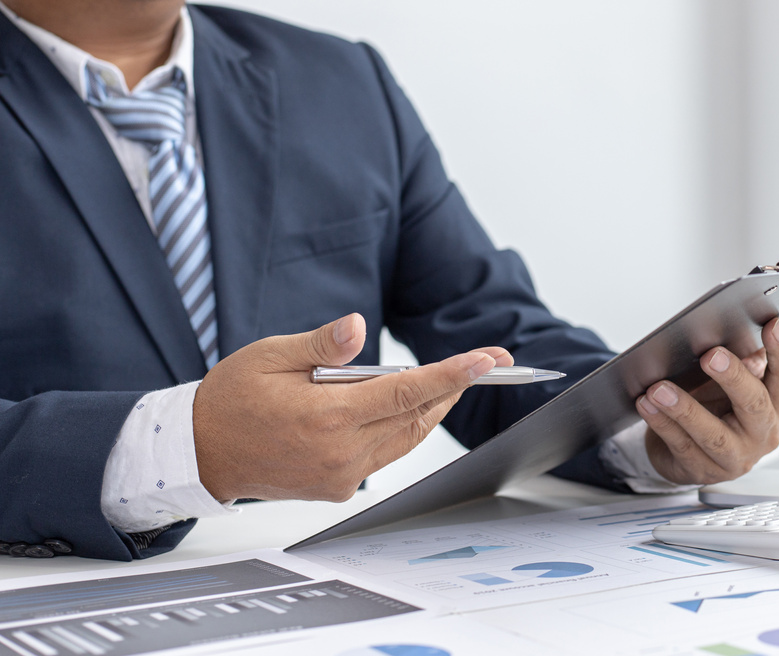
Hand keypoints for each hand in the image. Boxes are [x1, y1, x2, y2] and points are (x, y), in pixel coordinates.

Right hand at [192, 313, 511, 501]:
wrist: (200, 453)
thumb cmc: (232, 398)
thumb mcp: (271, 356)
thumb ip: (322, 344)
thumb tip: (358, 327)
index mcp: (327, 418)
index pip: (406, 392)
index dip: (452, 375)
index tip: (486, 361)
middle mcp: (341, 453)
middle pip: (416, 416)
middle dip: (455, 386)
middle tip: (488, 361)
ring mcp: (342, 475)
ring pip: (406, 437)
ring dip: (434, 407)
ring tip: (460, 377)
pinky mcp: (339, 488)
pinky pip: (386, 454)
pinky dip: (403, 427)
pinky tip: (410, 404)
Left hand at [636, 317, 778, 484]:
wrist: (694, 455)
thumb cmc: (718, 410)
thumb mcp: (734, 384)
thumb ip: (743, 362)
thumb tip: (743, 340)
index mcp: (777, 405)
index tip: (773, 324)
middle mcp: (763, 433)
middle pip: (754, 404)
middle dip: (733, 378)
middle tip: (711, 355)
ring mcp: (735, 457)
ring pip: (713, 434)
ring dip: (685, 409)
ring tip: (659, 388)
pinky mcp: (702, 470)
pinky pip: (681, 445)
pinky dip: (662, 423)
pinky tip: (647, 404)